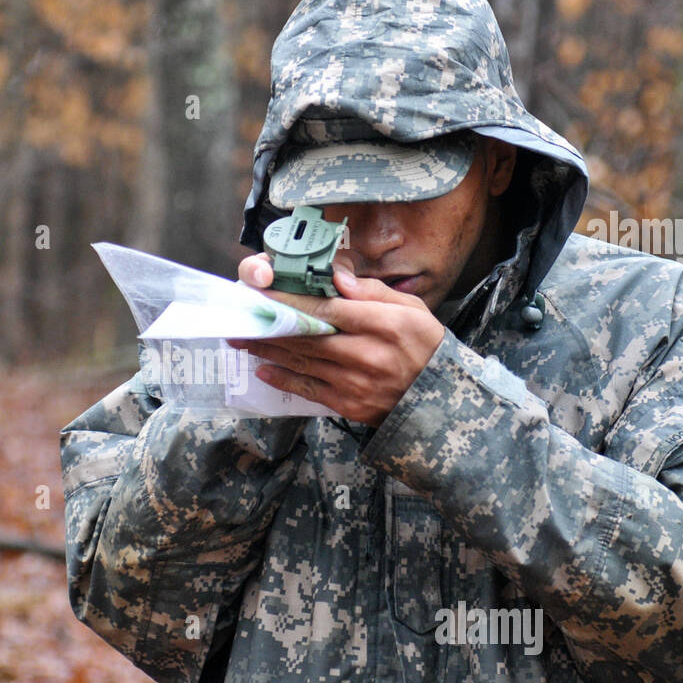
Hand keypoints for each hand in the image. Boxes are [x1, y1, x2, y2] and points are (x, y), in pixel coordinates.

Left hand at [230, 253, 444, 426]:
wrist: (441, 399)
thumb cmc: (425, 347)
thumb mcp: (412, 310)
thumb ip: (372, 292)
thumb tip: (337, 277)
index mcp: (384, 324)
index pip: (327, 309)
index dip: (292, 301)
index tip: (265, 293)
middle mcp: (366, 354)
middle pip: (308, 336)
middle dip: (271, 326)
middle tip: (243, 315)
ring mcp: (355, 382)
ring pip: (302, 362)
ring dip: (269, 350)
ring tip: (242, 338)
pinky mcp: (349, 404)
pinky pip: (308, 389)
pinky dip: (283, 379)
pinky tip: (263, 368)